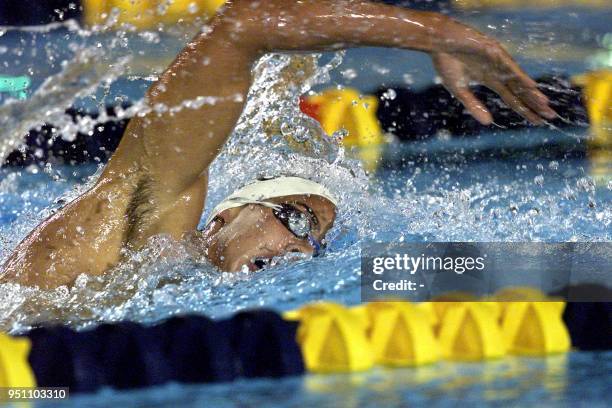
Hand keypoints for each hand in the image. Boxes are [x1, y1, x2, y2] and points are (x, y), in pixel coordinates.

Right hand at [431, 40, 556, 124]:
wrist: (439, 41)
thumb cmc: (447, 62)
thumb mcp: (459, 90)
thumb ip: (474, 106)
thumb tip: (489, 123)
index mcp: (490, 80)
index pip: (512, 98)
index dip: (525, 110)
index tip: (537, 122)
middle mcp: (498, 72)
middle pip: (521, 91)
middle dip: (535, 104)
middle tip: (551, 116)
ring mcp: (498, 62)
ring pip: (518, 80)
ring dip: (531, 92)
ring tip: (544, 104)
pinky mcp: (494, 52)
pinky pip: (509, 67)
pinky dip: (520, 77)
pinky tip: (531, 86)